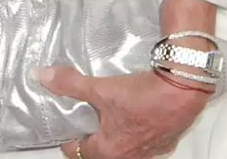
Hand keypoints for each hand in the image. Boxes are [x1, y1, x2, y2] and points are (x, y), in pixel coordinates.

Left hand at [38, 67, 208, 158]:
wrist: (184, 90)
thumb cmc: (145, 96)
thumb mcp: (100, 88)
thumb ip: (70, 84)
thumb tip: (43, 76)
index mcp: (112, 150)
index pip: (80, 153)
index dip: (68, 141)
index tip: (63, 129)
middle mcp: (132, 155)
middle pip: (102, 152)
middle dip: (90, 139)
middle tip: (80, 120)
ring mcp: (151, 150)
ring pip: (125, 148)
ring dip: (113, 135)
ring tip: (104, 115)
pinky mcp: (166, 140)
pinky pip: (144, 140)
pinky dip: (134, 130)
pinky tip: (131, 113)